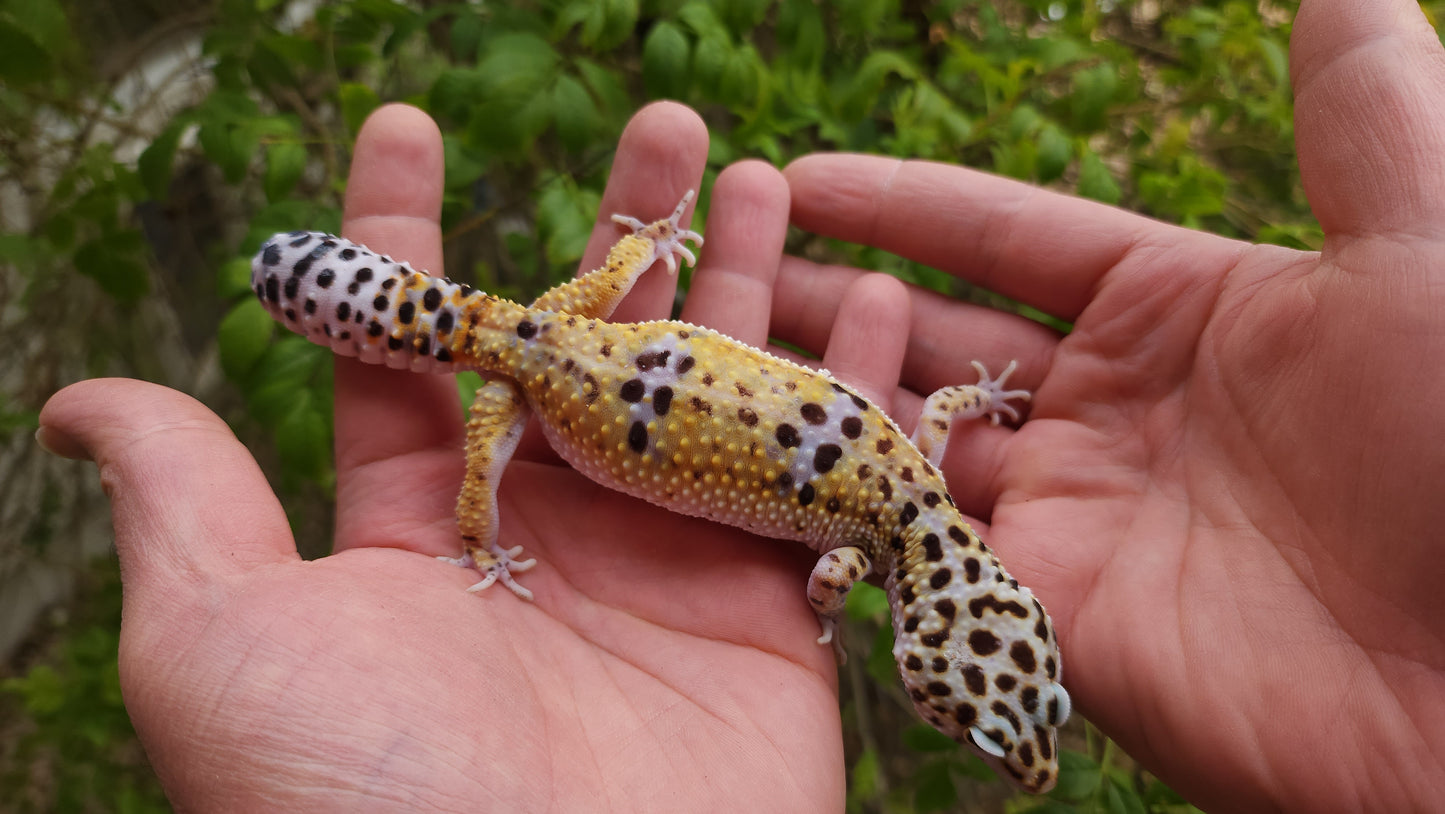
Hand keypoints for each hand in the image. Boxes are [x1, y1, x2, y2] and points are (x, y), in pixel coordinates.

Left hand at [38, 102, 901, 810]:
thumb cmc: (360, 800)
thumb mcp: (223, 645)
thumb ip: (185, 506)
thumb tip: (76, 403)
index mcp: (423, 529)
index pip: (419, 346)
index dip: (408, 230)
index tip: (409, 125)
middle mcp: (551, 537)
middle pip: (594, 344)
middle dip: (628, 225)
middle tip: (664, 124)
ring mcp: (668, 574)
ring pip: (716, 392)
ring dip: (746, 281)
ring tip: (767, 177)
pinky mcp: (774, 626)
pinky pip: (827, 484)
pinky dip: (864, 394)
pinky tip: (885, 304)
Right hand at [777, 0, 1444, 809]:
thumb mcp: (1425, 249)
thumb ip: (1362, 116)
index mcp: (1181, 310)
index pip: (1006, 238)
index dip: (902, 203)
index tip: (800, 175)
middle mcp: (1109, 411)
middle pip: (931, 336)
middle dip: (826, 296)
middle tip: (716, 260)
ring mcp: (1067, 516)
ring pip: (903, 440)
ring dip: (810, 397)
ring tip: (700, 354)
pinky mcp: (1038, 614)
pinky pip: (910, 547)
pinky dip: (834, 508)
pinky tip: (748, 465)